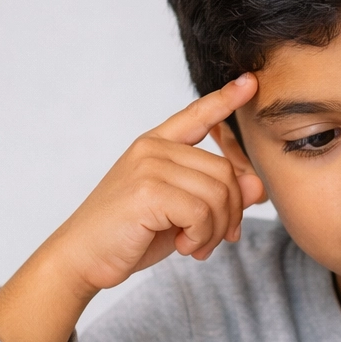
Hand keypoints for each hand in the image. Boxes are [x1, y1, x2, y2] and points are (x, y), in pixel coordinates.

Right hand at [0, 73, 265, 341]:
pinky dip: (202, 237)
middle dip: (230, 212)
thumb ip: (216, 195)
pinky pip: (202, 213)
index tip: (250, 82)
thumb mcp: (181, 212)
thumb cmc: (130, 234)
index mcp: (156, 146)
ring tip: (197, 246)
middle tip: (215, 239)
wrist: (82, 259)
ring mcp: (149, 166)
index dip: (225, 100)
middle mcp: (153, 148)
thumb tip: (258, 186)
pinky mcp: (148, 191)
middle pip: (225, 172)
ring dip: (216, 230)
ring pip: (218, 194)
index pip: (196, 116)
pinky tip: (185, 247)